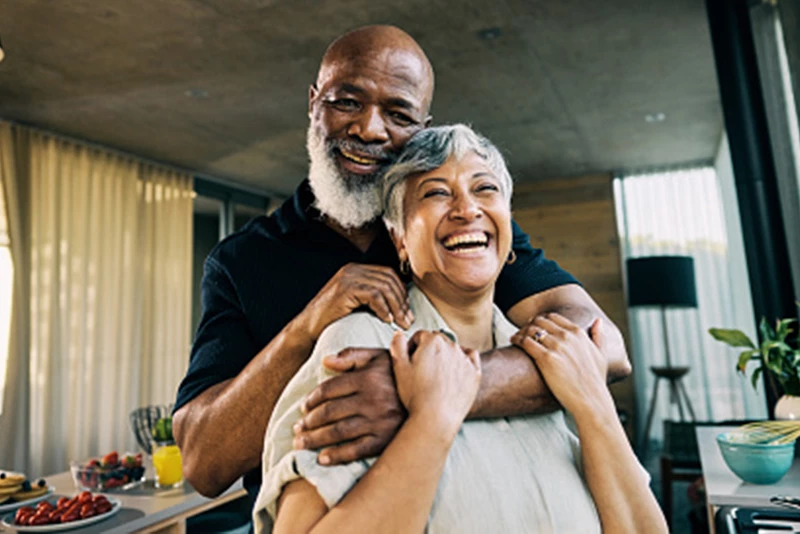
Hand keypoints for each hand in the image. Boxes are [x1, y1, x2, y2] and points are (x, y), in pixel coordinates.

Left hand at [293, 348, 404, 464]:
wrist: (434, 400)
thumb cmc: (401, 377)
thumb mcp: (380, 357)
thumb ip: (352, 355)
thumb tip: (325, 361)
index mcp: (368, 378)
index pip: (330, 389)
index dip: (313, 399)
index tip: (304, 407)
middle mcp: (372, 399)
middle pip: (330, 412)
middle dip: (309, 422)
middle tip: (297, 428)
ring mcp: (378, 421)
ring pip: (338, 432)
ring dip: (316, 439)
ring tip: (301, 443)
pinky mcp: (385, 440)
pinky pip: (356, 450)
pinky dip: (337, 456)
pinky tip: (322, 458)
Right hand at [300, 264, 413, 340]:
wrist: (308, 329)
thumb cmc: (333, 321)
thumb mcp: (356, 304)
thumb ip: (373, 298)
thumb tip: (400, 304)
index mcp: (356, 270)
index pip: (388, 274)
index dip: (401, 292)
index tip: (406, 311)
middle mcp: (353, 270)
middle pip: (389, 278)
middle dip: (402, 300)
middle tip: (407, 319)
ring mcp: (348, 277)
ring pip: (384, 286)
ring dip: (396, 306)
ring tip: (400, 322)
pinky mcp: (345, 289)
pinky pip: (373, 295)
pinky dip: (383, 308)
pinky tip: (386, 320)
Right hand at [390, 330, 480, 434]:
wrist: (437, 418)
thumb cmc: (416, 395)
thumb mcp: (399, 368)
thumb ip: (397, 346)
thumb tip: (399, 333)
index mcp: (432, 341)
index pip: (420, 335)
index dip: (413, 347)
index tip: (410, 361)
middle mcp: (451, 346)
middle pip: (438, 340)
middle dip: (430, 349)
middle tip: (422, 369)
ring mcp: (464, 359)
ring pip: (453, 349)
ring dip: (445, 356)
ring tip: (437, 375)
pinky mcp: (474, 372)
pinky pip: (471, 357)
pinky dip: (463, 360)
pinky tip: (455, 371)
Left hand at [511, 313, 612, 418]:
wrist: (591, 400)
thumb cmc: (595, 382)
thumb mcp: (601, 356)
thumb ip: (598, 337)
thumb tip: (597, 320)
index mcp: (579, 333)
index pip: (552, 317)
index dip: (541, 320)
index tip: (534, 325)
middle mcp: (567, 336)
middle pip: (539, 321)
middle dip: (529, 324)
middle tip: (522, 331)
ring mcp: (557, 346)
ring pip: (531, 329)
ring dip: (521, 331)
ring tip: (516, 337)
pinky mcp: (546, 358)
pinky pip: (526, 342)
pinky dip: (517, 339)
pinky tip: (513, 342)